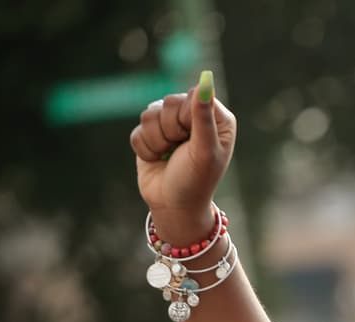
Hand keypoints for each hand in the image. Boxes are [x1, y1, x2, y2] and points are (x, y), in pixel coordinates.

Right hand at [129, 70, 236, 242]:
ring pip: (149, 114)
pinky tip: (157, 160)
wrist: (174, 206)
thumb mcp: (204, 151)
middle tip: (180, 151)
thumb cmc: (196, 181)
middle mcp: (194, 117)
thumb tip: (204, 82)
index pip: (193, 95)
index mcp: (216, 118)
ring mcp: (171, 124)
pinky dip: (145, 149)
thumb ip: (203, 117)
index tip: (191, 137)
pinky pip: (138, 130)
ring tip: (169, 156)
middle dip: (170, 130)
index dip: (186, 116)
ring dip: (157, 142)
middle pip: (169, 102)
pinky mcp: (151, 134)